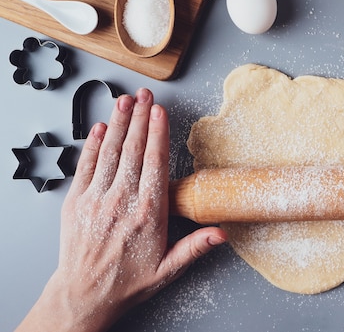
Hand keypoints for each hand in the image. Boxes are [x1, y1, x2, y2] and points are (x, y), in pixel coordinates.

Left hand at [17, 88, 226, 331]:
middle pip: (133, 149)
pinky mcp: (76, 202)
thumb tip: (222, 233)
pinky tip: (101, 128)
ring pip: (110, 152)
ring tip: (126, 100)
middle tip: (146, 95)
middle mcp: (121, 201)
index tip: (160, 111)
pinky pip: (85, 165)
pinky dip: (93, 144)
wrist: (84, 295)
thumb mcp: (168, 269)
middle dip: (140, 117)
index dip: (158, 133)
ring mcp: (96, 199)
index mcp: (148, 213)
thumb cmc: (127, 282)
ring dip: (119, 123)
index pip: (155, 162)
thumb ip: (195, 246)